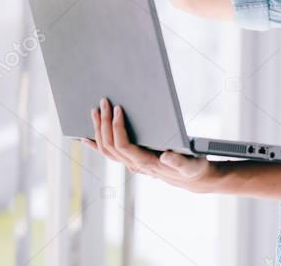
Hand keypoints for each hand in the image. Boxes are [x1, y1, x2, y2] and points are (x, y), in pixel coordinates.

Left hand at [83, 97, 219, 193]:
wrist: (193, 178)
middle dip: (105, 123)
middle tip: (103, 103)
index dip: (118, 128)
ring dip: (99, 130)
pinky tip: (86, 138)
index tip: (118, 109)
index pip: (124, 146)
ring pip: (107, 149)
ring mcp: (131, 163)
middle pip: (111, 146)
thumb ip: (179, 162)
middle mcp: (135, 165)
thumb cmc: (193, 168)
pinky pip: (109, 153)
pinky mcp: (131, 160)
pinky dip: (96, 145)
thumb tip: (166, 155)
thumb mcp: (192, 165)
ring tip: (95, 112)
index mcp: (147, 163)